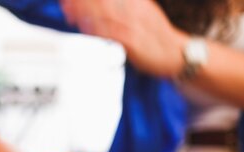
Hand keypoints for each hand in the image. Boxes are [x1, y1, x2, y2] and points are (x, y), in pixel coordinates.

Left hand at [60, 0, 187, 77]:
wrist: (178, 54)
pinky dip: (97, 28)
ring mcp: (134, 25)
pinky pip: (112, 33)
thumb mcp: (144, 14)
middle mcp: (134, 10)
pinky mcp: (133, 42)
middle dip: (83, 2)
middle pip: (104, 1)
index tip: (72, 0)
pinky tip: (84, 26)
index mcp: (137, 2)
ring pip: (105, 14)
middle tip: (65, 4)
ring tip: (68, 13)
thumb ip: (128, 8)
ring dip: (85, 12)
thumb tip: (105, 7)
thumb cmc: (157, 38)